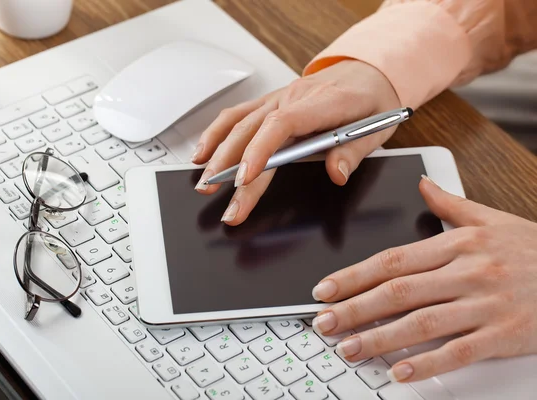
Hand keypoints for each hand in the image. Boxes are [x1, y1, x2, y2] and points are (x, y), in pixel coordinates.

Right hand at [191, 60, 400, 224]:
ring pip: (238, 123)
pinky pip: (237, 114)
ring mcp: (278, 98)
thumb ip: (354, 151)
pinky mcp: (270, 102)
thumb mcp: (377, 127)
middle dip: (232, 170)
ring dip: (217, 153)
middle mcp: (294, 97)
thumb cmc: (372, 99)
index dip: (259, 151)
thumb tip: (336, 174)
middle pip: (253, 132)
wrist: (369, 70)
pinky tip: (204, 152)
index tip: (245, 178)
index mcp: (322, 102)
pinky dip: (216, 132)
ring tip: (204, 182)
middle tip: (227, 206)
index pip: (281, 125)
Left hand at [311, 175, 536, 382]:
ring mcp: (485, 304)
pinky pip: (459, 352)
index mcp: (459, 244)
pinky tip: (399, 372)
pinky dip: (426, 363)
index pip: (394, 260)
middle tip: (323, 322)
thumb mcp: (492, 219)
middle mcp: (468, 272)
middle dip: (355, 308)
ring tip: (349, 348)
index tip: (325, 288)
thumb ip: (451, 205)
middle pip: (398, 292)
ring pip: (421, 322)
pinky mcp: (504, 335)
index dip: (354, 275)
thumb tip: (422, 184)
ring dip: (379, 338)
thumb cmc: (534, 251)